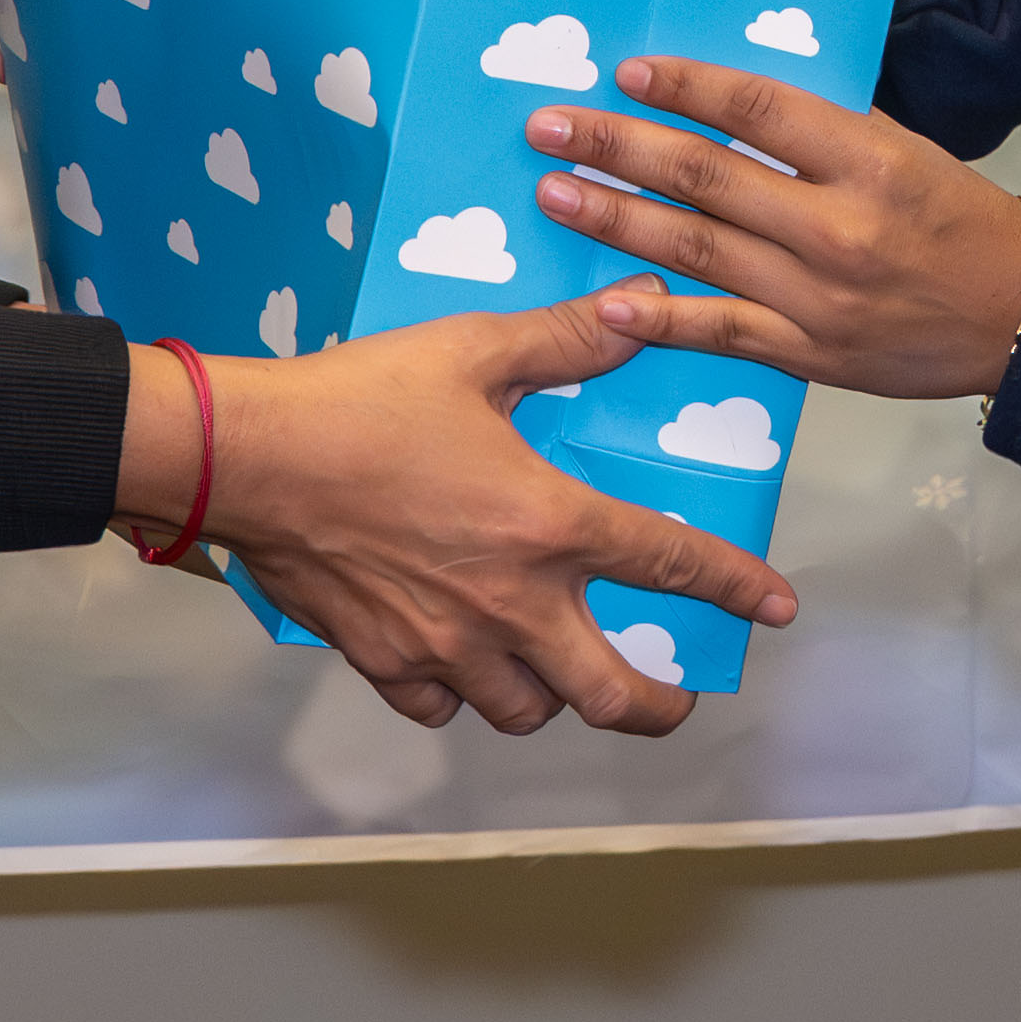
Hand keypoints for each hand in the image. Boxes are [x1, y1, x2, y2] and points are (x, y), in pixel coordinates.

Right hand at [171, 300, 799, 737]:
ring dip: (554, 697)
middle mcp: (508, 603)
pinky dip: (461, 697)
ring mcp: (443, 643)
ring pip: (526, 711)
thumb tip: (643, 311)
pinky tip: (461, 665)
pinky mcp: (382, 659)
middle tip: (674, 698)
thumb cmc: (359, 399)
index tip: (774, 611)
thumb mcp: (473, 351)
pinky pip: (439, 707)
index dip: (734, 589)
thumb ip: (567, 339)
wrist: (246, 458)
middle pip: (608, 694)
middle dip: (657, 707)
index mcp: (547, 525)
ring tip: (561, 671)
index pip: (669, 566)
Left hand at [522, 56, 1020, 404]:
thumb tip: (728, 103)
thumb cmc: (961, 221)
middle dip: (617, 147)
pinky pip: (721, 333)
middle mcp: (836, 225)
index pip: (757, 110)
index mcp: (869, 159)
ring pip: (696, 249)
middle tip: (550, 127)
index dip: (686, 87)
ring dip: (615, 218)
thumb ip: (823, 132)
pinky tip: (608, 304)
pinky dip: (661, 320)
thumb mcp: (906, 151)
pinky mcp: (809, 354)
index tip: (626, 72)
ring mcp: (817, 295)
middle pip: (706, 176)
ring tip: (555, 194)